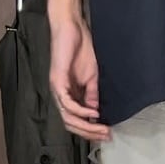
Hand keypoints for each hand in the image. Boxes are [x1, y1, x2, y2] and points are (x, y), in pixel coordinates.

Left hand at [49, 16, 110, 140]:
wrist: (72, 27)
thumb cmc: (80, 47)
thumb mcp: (91, 76)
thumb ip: (92, 93)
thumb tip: (96, 111)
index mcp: (69, 94)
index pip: (77, 120)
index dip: (91, 130)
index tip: (107, 133)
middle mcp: (60, 95)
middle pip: (71, 123)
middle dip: (90, 133)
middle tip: (106, 135)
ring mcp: (57, 89)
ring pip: (68, 117)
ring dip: (86, 126)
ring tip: (102, 128)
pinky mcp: (57, 81)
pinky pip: (67, 103)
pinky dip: (80, 110)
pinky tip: (92, 113)